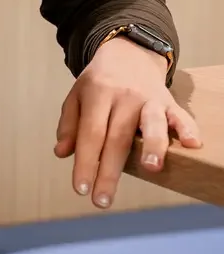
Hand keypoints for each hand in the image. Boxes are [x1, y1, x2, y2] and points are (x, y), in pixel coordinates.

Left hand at [54, 36, 200, 207]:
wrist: (128, 53)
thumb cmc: (99, 82)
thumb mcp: (77, 96)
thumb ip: (69, 124)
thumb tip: (61, 153)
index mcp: (97, 95)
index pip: (90, 134)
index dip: (85, 162)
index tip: (80, 189)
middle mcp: (124, 97)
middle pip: (118, 138)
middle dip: (110, 171)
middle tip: (102, 200)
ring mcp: (148, 98)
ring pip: (152, 124)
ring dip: (153, 146)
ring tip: (151, 169)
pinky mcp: (169, 101)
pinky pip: (180, 115)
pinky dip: (187, 129)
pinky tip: (192, 144)